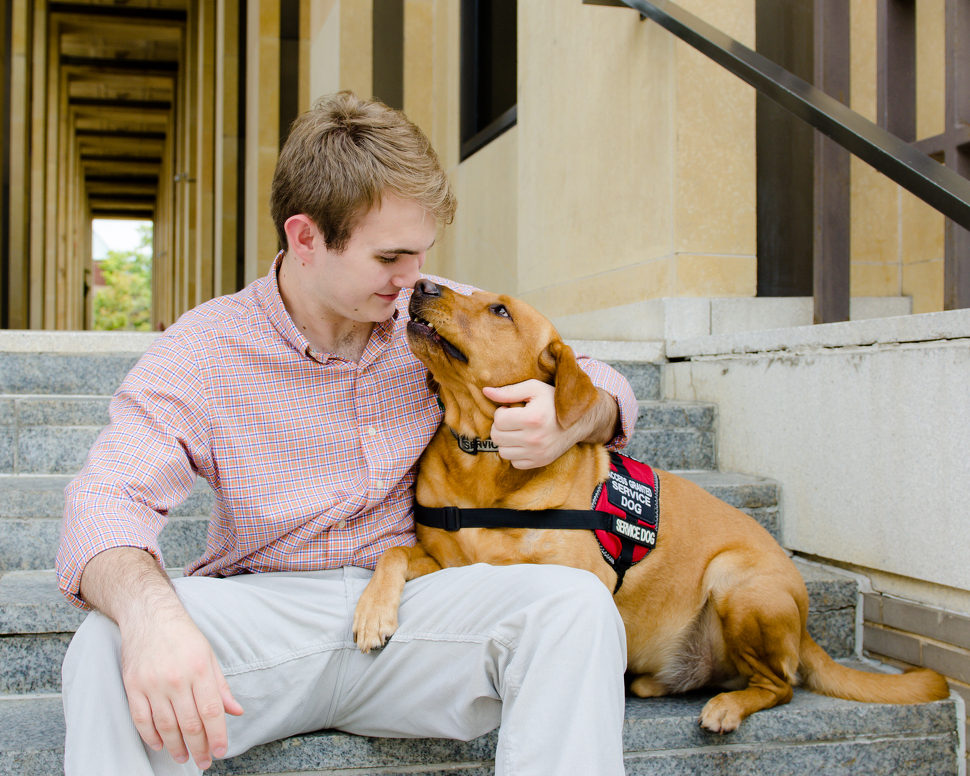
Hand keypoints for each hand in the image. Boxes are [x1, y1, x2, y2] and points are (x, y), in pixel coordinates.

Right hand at [120, 608, 243, 769]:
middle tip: (204, 761)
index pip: (211, 711)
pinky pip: (141, 719)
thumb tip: (236, 711)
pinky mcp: (132, 686)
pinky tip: (160, 745)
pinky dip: (151, 736)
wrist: (149, 616)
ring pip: (166, 726)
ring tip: (184, 757)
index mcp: (199, 669)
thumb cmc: (183, 635)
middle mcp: (176, 678)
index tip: (221, 751)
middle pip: (190, 723)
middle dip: (199, 747)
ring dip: (176, 747)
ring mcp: (152, 683)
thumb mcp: (209, 656)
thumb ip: (221, 686)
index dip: (217, 735)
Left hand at [482, 380, 578, 468]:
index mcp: (532, 418)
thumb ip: (509, 391)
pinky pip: (515, 463)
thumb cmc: (554, 401)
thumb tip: (485, 391)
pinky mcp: (541, 462)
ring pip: (503, 452)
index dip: (501, 412)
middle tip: (511, 420)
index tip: (510, 409)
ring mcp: (538, 453)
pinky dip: (515, 453)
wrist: (580, 420)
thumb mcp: (534, 388)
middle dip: (500, 427)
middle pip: (497, 437)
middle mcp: (534, 439)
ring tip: (516, 431)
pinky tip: (523, 442)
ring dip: (506, 441)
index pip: (499, 420)